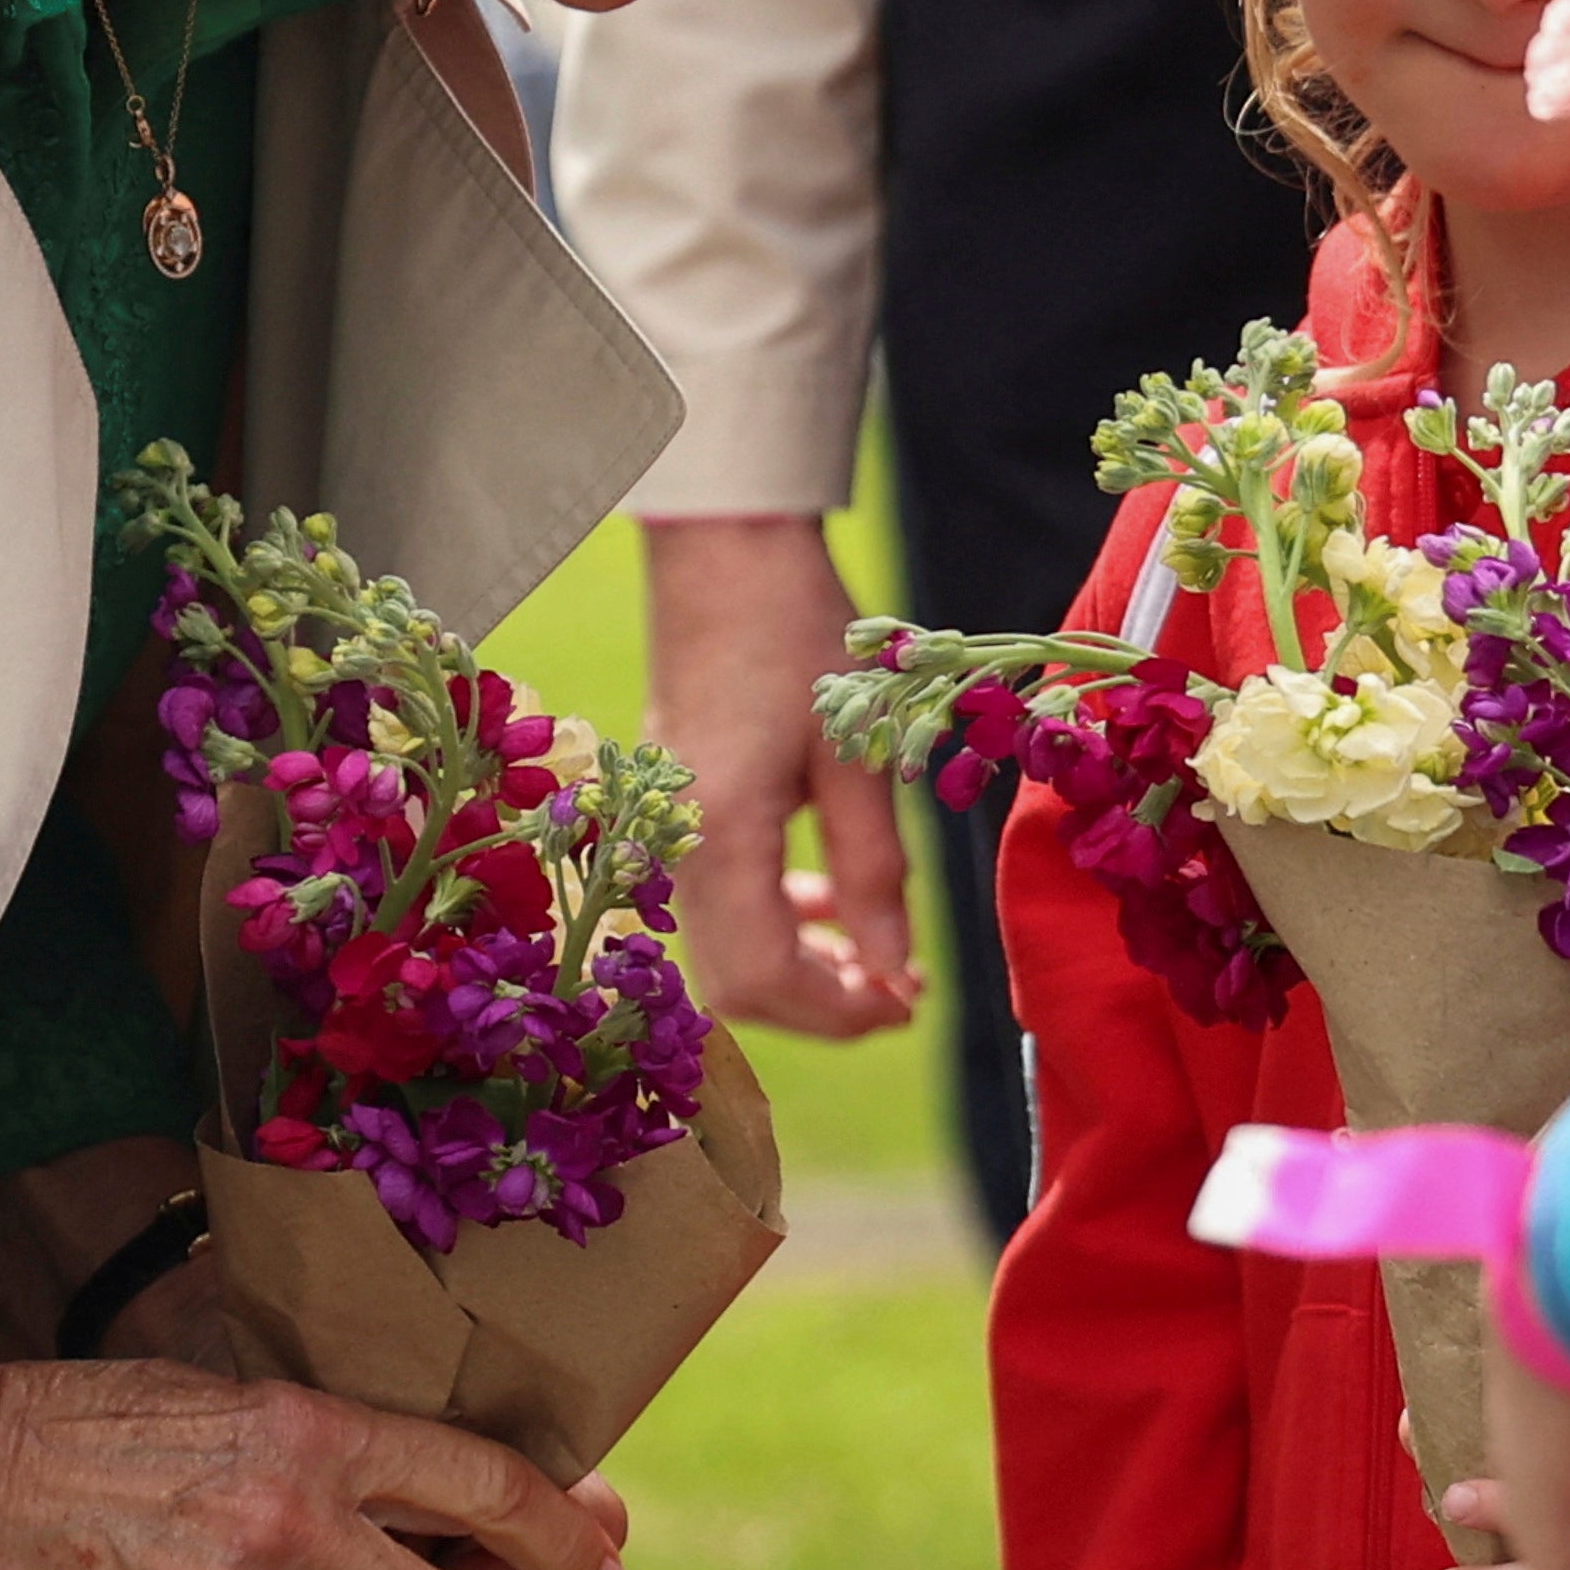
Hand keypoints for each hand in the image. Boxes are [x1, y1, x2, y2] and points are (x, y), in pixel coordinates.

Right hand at [643, 514, 921, 1037]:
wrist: (723, 556)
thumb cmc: (799, 635)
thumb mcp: (856, 756)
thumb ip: (873, 872)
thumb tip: (893, 967)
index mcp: (721, 836)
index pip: (765, 980)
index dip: (838, 1013)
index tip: (908, 1002)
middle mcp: (674, 850)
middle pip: (736, 984)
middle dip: (820, 1003)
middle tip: (900, 989)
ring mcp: (662, 834)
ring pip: (722, 952)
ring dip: (797, 968)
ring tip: (874, 950)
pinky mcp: (667, 814)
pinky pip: (714, 907)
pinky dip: (770, 923)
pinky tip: (823, 899)